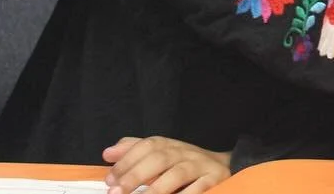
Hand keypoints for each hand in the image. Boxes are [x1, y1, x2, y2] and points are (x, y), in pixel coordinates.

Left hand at [102, 136, 231, 193]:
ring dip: (156, 189)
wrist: (224, 167)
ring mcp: (201, 166)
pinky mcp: (215, 179)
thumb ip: (134, 151)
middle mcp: (186, 153)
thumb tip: (108, 153)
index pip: (148, 145)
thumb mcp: (161, 153)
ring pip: (178, 174)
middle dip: (136, 174)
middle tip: (117, 192)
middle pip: (160, 158)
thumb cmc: (185, 164)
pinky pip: (198, 189)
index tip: (110, 180)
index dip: (127, 161)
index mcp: (171, 146)